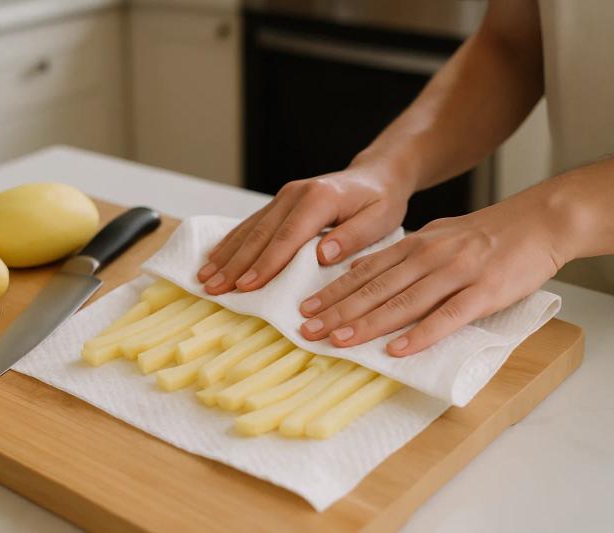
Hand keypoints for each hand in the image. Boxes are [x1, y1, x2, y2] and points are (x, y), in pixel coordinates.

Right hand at [197, 165, 411, 294]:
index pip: (287, 237)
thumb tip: (323, 254)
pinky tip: (215, 258)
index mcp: (319, 199)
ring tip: (205, 278)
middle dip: (234, 264)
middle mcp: (295, 194)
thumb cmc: (381, 202)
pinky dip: (231, 242)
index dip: (265, 264)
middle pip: (260, 234)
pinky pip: (250, 223)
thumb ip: (353, 237)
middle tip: (213, 288)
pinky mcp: (279, 202)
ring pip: (249, 229)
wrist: (375, 175)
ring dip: (226, 255)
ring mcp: (283, 196)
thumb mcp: (380, 219)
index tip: (246, 286)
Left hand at [298, 194, 567, 355]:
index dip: (332, 292)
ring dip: (366, 324)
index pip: (363, 272)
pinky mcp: (484, 292)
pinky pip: (447, 316)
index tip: (304, 310)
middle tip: (305, 332)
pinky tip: (398, 350)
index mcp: (414, 246)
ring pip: (402, 303)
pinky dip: (421, 334)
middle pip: (373, 289)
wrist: (539, 221)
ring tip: (337, 342)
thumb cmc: (485, 235)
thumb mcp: (436, 236)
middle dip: (336, 312)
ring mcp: (455, 274)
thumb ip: (401, 255)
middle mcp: (427, 257)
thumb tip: (363, 271)